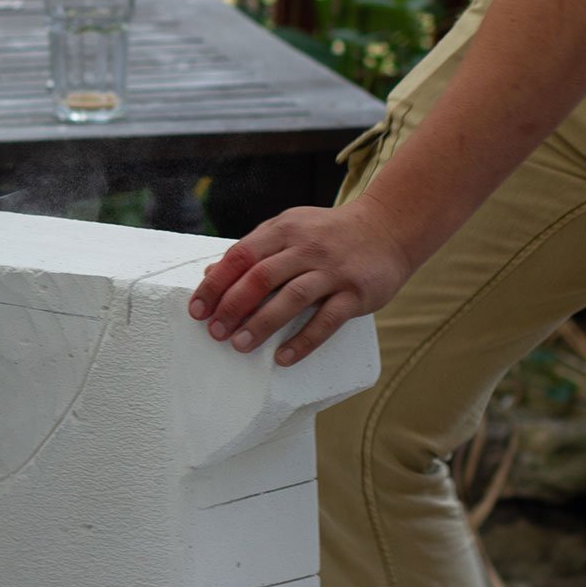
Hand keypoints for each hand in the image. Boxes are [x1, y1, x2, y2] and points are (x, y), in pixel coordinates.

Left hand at [187, 193, 414, 366]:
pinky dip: (303, 341)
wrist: (388, 228)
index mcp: (284, 230)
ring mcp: (333, 270)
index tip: (197, 310)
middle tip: (215, 332)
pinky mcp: (356, 293)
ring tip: (240, 345)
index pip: (240, 256)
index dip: (215, 284)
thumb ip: (253, 250)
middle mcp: (307, 247)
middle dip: (232, 306)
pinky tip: (283, 358)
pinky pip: (327, 320)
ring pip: (292, 298)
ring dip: (262, 324)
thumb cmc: (327, 234)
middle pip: (261, 277)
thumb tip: (211, 274)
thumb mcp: (289, 230)